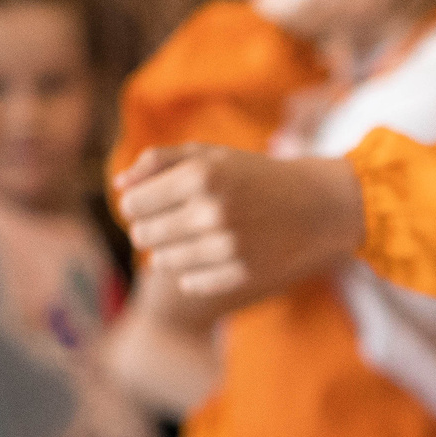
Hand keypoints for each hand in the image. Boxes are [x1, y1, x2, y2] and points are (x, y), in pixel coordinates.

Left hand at [114, 143, 365, 301]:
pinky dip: (193, 272)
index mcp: (200, 176)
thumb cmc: (253, 175)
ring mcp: (229, 247)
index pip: (132, 203)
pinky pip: (190, 282)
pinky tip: (211, 254)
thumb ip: (160, 161)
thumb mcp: (210, 155)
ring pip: (162, 261)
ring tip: (193, 235)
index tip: (154, 200)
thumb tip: (120, 184)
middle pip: (142, 234)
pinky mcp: (242, 274)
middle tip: (174, 219)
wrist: (315, 205)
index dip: (137, 202)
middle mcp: (213, 212)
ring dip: (169, 250)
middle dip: (150, 227)